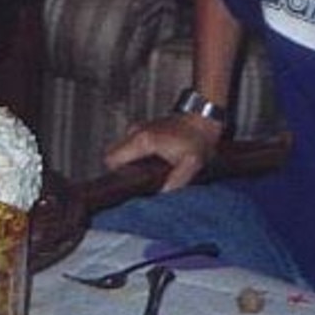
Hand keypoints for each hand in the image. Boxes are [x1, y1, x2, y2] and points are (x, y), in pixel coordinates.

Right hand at [104, 114, 221, 191]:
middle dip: (122, 169)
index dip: (118, 175)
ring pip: (120, 150)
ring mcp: (138, 128)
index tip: (130, 182)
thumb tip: (160, 195)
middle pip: (112, 156)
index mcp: (143, 141)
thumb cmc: (197, 139)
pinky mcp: (142, 129)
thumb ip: (176, 181)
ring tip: (148, 169)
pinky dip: (135, 154)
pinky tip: (152, 160)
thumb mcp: (191, 164)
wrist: (202, 119)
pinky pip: (129, 146)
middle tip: (140, 178)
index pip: (112, 160)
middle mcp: (136, 132)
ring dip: (129, 162)